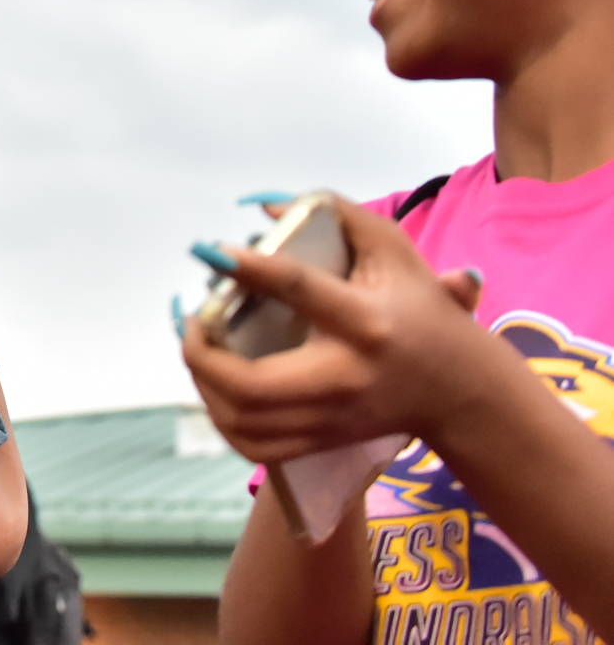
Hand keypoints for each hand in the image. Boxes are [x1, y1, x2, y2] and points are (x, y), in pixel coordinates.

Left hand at [182, 201, 493, 462]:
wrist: (462, 392)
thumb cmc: (422, 310)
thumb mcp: (393, 251)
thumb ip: (338, 215)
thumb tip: (264, 206)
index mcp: (365, 322)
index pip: (300, 290)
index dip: (250, 268)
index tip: (209, 250)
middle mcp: (344, 376)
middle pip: (253, 384)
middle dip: (202, 352)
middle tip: (191, 318)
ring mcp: (331, 417)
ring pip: (244, 422)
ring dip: (203, 384)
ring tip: (198, 347)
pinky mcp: (322, 442)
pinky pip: (253, 447)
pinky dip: (221, 419)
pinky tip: (215, 387)